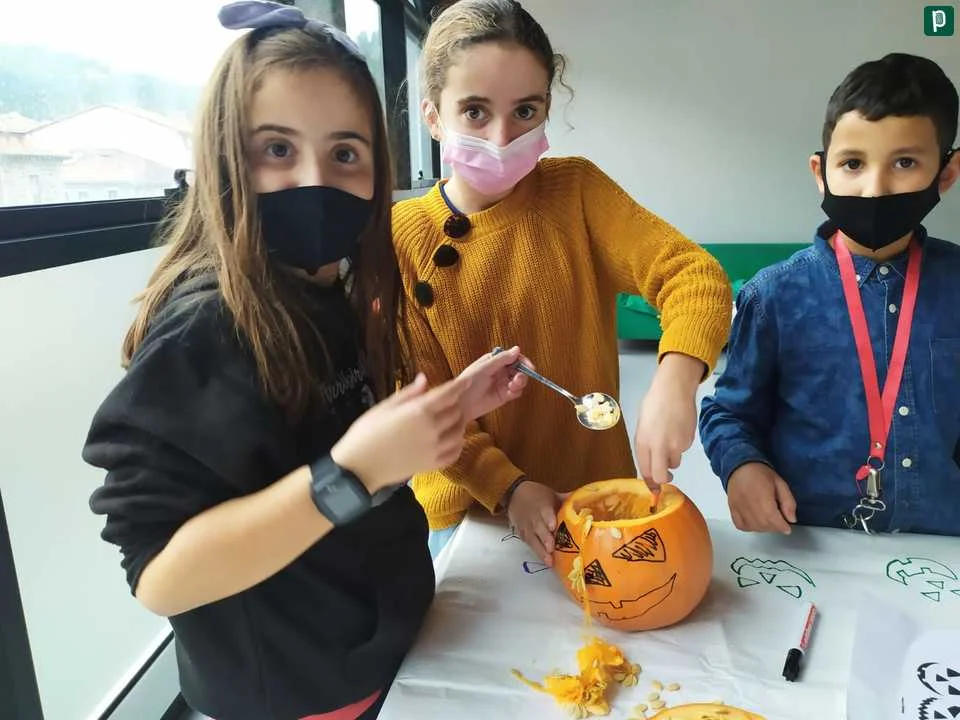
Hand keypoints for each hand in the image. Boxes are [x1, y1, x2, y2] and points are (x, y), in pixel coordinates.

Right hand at [330, 373, 465, 492]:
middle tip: (450, 401)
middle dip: (455, 404)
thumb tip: (425, 379)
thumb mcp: (384, 407)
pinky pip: (454, 453)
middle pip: (455, 412)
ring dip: (458, 423)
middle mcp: (431, 430)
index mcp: (419, 412)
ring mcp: (434, 449)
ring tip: (451, 419)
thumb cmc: (366, 433)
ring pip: (459, 433)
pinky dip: (458, 444)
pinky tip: (452, 439)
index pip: (447, 394)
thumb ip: (408, 393)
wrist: (358, 468)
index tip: (465, 381)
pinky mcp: (432, 465)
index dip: (458, 386)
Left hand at [457, 345, 529, 420]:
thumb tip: (517, 349)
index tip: (529, 366)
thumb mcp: (485, 366)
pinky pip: (516, 392)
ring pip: (519, 381)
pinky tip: (510, 392)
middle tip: (518, 378)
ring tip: (513, 386)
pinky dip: (516, 391)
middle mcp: (501, 371)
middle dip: (522, 373)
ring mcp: (503, 384)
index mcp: (495, 361)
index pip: (514, 357)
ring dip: (520, 382)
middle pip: (519, 369)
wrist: (462, 402)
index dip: (522, 361)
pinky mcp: (504, 396)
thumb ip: (502, 359)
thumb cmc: (470, 381)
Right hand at [506, 480, 562, 565]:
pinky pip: (529, 544)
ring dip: (540, 550)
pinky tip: (545, 561)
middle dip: (545, 538)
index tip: (553, 527)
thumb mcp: (551, 495)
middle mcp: (534, 517)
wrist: (514, 495)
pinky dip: (537, 553)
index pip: (544, 512)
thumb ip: (567, 501)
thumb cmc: (537, 495)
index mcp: (542, 505)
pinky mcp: (523, 535)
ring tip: (549, 561)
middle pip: (538, 528)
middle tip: (552, 549)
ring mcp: (527, 527)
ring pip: (532, 539)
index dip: (548, 519)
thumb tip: (586, 502)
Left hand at [634, 352, 701, 488]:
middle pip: (661, 476)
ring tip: (670, 437)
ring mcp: (675, 444)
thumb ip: (645, 446)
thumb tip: (650, 464)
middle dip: (663, 480)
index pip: (646, 471)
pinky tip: (678, 428)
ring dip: (672, 457)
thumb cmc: (654, 404)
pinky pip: (683, 449)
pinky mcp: (689, 440)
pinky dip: (680, 444)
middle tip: (666, 476)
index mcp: (642, 442)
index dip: (650, 483)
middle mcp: (658, 446)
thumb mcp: (642, 425)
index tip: (653, 489)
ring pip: (674, 462)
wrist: (674, 389)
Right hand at [726, 462, 796, 533]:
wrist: (740, 466)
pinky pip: (740, 525)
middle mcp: (748, 503)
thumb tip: (791, 519)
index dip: (782, 526)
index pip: (772, 518)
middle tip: (779, 522)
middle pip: (763, 524)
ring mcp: (738, 507)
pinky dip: (749, 527)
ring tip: (768, 521)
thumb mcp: (781, 483)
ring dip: (763, 528)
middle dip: (774, 527)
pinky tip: (755, 522)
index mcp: (762, 496)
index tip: (787, 527)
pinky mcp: (732, 508)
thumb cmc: (761, 473)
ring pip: (753, 527)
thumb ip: (788, 502)